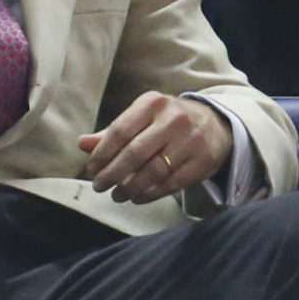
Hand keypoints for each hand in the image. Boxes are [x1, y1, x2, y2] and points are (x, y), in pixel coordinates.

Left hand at [79, 91, 232, 203]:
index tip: (90, 168)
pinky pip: (170, 183)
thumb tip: (82, 144)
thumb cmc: (168, 120)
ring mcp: (190, 141)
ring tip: (117, 195)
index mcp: (152, 103)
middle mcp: (173, 119)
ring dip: (130, 187)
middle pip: (135, 153)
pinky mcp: (203, 162)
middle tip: (99, 186)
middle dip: (112, 173)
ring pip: (153, 171)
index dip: (102, 153)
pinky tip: (137, 197)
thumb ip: (112, 132)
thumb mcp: (142, 117)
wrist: (216, 124)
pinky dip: (150, 194)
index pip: (120, 130)